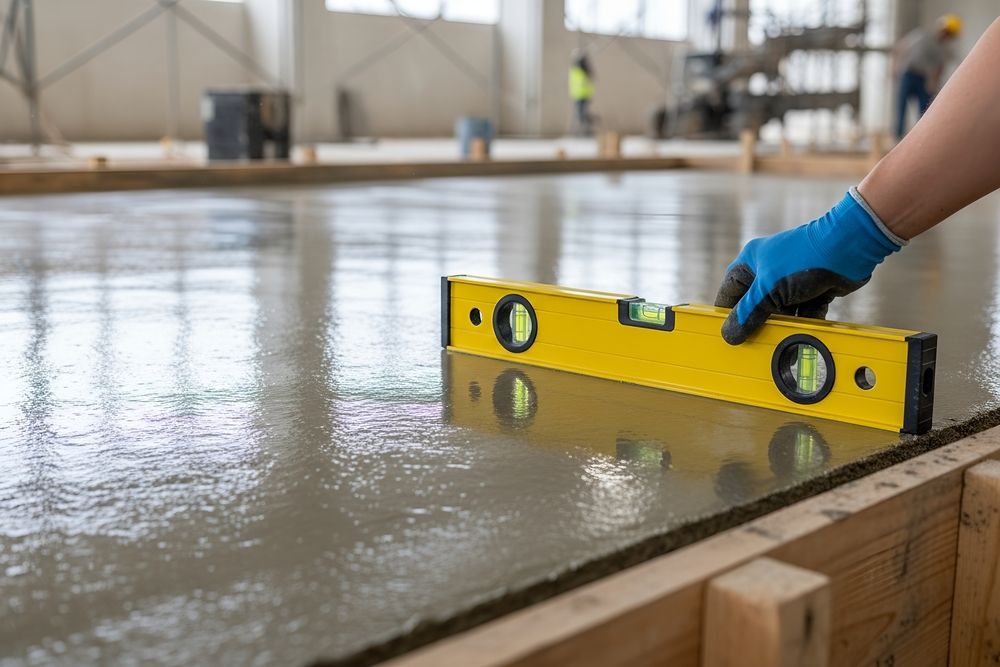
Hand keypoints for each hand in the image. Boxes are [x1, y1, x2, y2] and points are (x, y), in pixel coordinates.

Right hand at [714, 189, 902, 344]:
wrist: (849, 247)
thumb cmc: (803, 259)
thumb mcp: (768, 290)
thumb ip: (748, 314)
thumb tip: (729, 335)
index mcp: (751, 263)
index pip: (730, 293)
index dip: (727, 314)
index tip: (728, 336)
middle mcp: (769, 271)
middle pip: (756, 306)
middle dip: (758, 324)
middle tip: (756, 342)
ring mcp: (792, 281)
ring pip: (781, 311)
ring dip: (784, 326)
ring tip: (783, 341)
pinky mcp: (813, 289)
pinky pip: (803, 312)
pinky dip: (805, 323)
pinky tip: (805, 334)